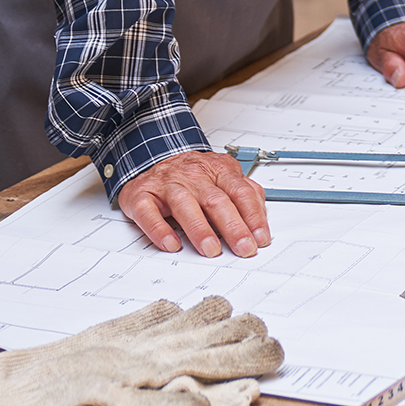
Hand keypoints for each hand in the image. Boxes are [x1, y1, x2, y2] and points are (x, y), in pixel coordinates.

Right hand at [117, 150, 270, 258]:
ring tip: (212, 249)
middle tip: (243, 247)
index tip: (260, 237)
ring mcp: (167, 185)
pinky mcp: (142, 196)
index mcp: (218, 169)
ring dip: (200, 229)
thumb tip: (262, 215)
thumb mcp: (222, 175)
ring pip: (184, 205)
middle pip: (216, 200)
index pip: (240, 192)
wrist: (152, 156)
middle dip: (233, 226)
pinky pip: (149, 213)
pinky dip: (159, 230)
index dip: (253, 215)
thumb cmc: (191, 174)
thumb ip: (245, 192)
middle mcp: (193, 175)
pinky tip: (171, 244)